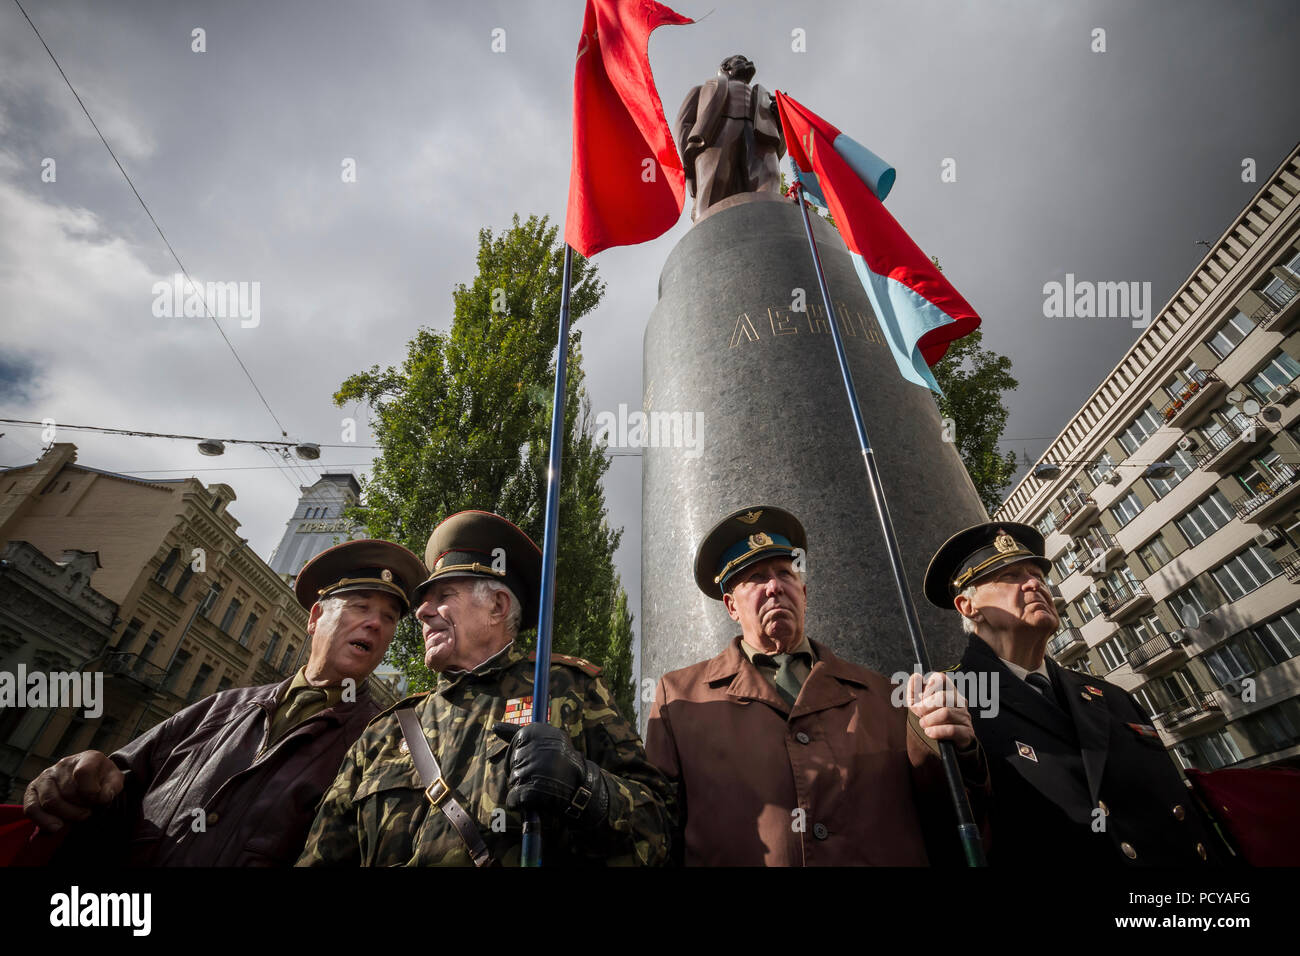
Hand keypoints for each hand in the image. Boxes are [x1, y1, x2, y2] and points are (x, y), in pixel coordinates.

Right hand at [23, 751, 123, 831]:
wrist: (88, 782)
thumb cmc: (103, 782)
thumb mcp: (114, 781)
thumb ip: (113, 787)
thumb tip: (103, 797)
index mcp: (88, 758)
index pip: (84, 772)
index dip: (91, 792)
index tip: (99, 801)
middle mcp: (64, 764)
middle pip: (69, 792)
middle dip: (82, 808)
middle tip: (89, 811)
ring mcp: (46, 776)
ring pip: (50, 802)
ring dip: (67, 816)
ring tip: (78, 817)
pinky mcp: (32, 790)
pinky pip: (31, 808)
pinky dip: (44, 821)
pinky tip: (58, 826)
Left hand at [492, 722, 608, 827]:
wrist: (581, 787)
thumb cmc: (560, 761)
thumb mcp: (544, 740)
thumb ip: (516, 733)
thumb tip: (494, 726)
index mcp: (538, 732)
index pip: (516, 743)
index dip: (525, 753)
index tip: (541, 756)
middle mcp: (535, 749)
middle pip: (513, 762)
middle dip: (524, 770)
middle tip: (545, 771)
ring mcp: (533, 770)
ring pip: (513, 780)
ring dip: (524, 786)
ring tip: (544, 784)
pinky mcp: (531, 792)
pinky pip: (513, 799)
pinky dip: (520, 803)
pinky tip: (535, 799)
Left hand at [905, 672, 974, 749]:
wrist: (947, 743)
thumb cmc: (932, 720)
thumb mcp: (919, 706)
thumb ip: (914, 691)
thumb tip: (916, 677)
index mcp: (948, 691)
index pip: (941, 678)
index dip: (928, 686)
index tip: (921, 697)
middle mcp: (959, 702)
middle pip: (941, 697)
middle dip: (924, 707)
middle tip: (919, 715)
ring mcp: (964, 716)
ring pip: (945, 713)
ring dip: (929, 720)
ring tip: (924, 725)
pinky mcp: (966, 732)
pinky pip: (951, 730)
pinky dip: (936, 731)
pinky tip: (930, 732)